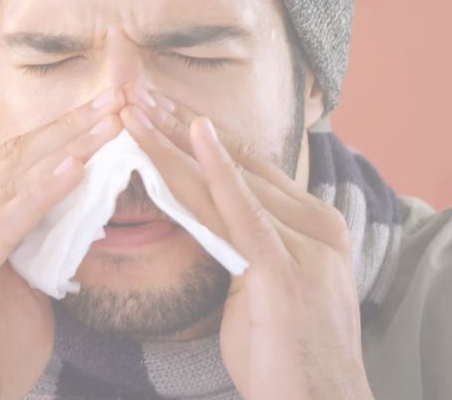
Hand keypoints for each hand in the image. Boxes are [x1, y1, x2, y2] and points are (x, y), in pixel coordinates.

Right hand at [0, 87, 125, 399]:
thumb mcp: (25, 285)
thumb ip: (41, 242)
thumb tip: (82, 203)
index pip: (14, 164)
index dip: (62, 133)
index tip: (110, 110)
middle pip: (12, 162)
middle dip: (70, 128)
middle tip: (117, 99)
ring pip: (9, 186)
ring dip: (66, 151)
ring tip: (109, 125)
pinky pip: (1, 228)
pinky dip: (41, 196)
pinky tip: (75, 170)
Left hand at [119, 82, 373, 399]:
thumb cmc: (288, 360)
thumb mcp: (264, 292)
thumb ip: (245, 250)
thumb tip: (211, 227)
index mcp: (312, 226)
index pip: (247, 167)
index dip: (199, 134)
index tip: (159, 107)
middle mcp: (314, 225)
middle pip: (236, 162)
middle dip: (180, 124)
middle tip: (137, 90)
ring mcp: (304, 245)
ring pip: (228, 180)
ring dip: (177, 140)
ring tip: (138, 108)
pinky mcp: (285, 271)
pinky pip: (244, 211)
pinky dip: (218, 170)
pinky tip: (195, 136)